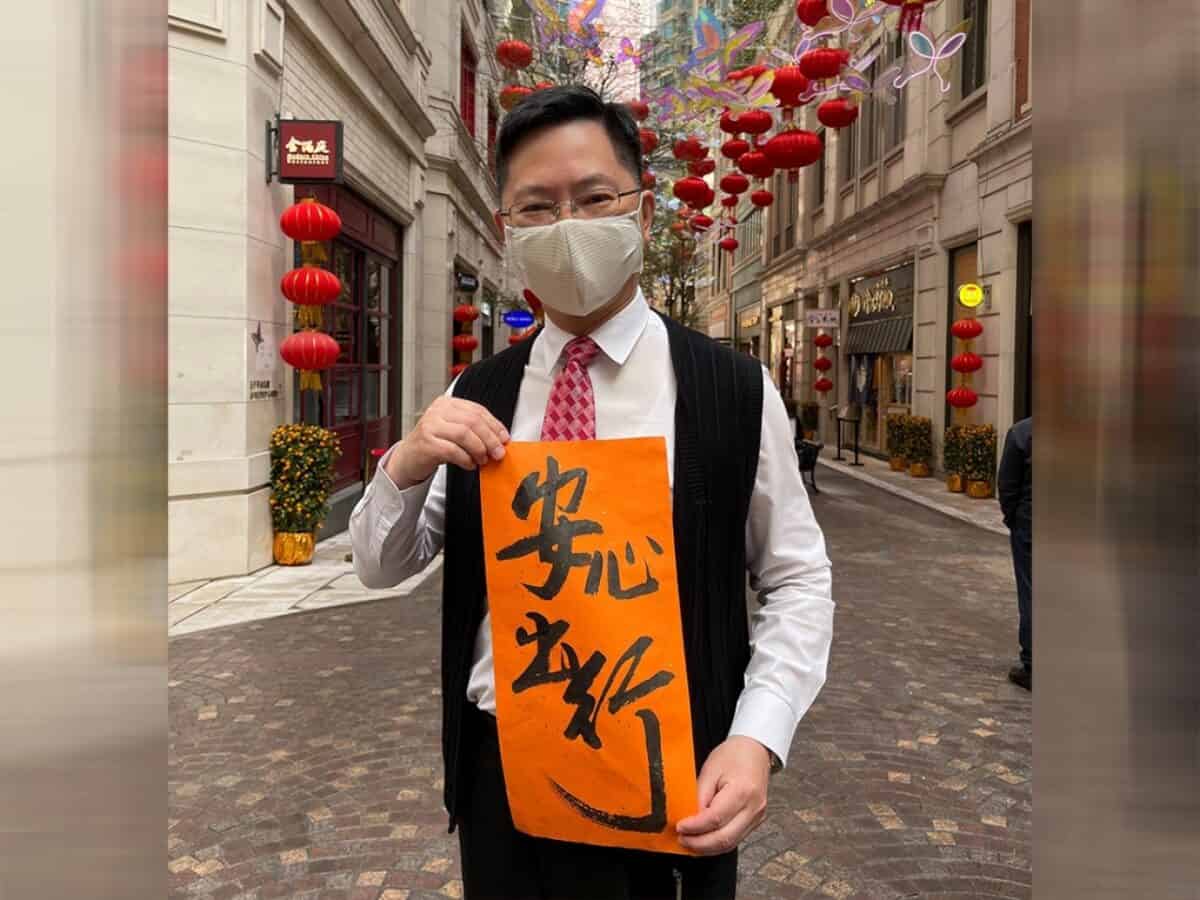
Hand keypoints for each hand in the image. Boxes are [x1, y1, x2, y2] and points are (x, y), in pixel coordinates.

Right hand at [384, 396, 509, 488]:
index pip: (477, 410)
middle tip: (498, 453)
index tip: (504, 439)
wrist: (408, 459)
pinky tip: (470, 464)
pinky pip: (453, 451)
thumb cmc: (433, 444)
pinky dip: (466, 459)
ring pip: (464, 434)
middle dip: (490, 439)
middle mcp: (437, 411)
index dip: (494, 425)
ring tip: (482, 459)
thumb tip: (499, 439)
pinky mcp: (426, 443)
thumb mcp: (453, 431)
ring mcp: (430, 426)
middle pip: (472, 421)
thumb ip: (473, 430)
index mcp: (447, 403)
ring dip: (479, 449)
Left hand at [676, 736, 770, 855]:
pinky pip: (735, 839)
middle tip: (682, 840)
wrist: (754, 750)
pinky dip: (717, 843)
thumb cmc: (733, 755)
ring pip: (730, 844)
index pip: (715, 818)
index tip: (680, 827)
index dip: (695, 827)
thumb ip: (699, 796)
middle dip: (699, 844)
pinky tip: (704, 840)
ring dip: (707, 847)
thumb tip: (688, 818)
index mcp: (742, 791)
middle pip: (724, 838)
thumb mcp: (709, 770)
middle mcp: (753, 807)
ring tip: (689, 842)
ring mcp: (756, 817)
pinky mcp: (755, 821)